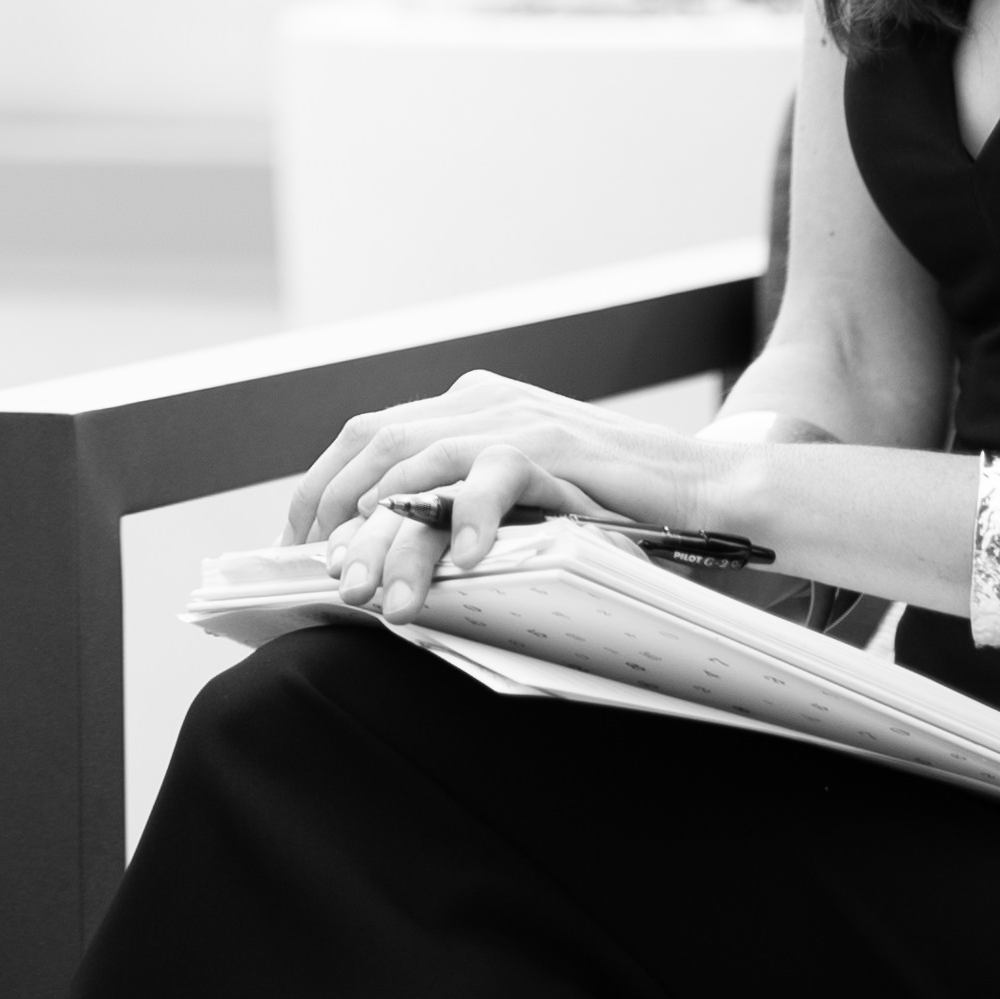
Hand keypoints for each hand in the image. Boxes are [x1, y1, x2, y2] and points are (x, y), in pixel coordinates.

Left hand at [282, 370, 712, 619]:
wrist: (705, 491)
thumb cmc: (610, 512)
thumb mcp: (517, 503)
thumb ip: (458, 510)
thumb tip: (381, 563)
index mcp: (465, 406)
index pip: (366, 436)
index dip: (321, 490)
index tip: (294, 549)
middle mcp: (481, 401)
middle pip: (380, 447)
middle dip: (340, 518)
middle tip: (330, 583)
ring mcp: (517, 417)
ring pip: (425, 466)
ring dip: (393, 536)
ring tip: (381, 597)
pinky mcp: (558, 443)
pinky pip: (499, 476)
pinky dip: (473, 517)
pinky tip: (466, 564)